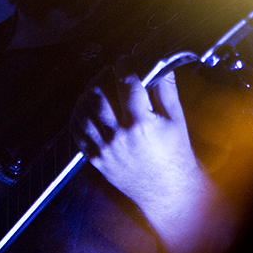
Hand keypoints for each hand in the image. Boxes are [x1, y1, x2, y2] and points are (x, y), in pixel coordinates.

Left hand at [70, 57, 229, 252]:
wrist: (169, 193)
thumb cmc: (175, 155)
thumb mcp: (175, 119)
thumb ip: (165, 87)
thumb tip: (158, 62)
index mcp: (141, 124)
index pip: (126, 83)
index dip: (125, 65)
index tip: (126, 60)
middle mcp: (119, 136)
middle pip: (98, 93)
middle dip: (102, 75)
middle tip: (110, 71)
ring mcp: (104, 149)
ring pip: (83, 110)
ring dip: (88, 92)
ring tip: (98, 86)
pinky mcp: (96, 159)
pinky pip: (77, 132)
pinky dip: (78, 114)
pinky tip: (86, 106)